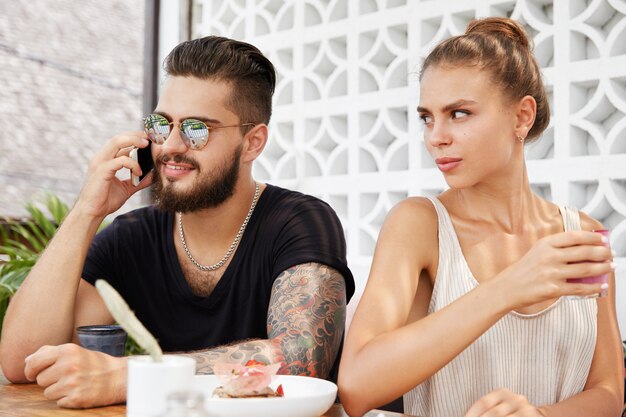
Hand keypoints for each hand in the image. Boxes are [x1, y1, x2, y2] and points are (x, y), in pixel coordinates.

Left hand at [24, 344, 126, 407]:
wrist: (118, 377)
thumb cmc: (95, 363)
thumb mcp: (75, 350)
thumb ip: (50, 352)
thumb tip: (27, 361)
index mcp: (67, 351)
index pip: (33, 363)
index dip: (30, 370)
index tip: (33, 373)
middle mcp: (69, 366)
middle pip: (40, 380)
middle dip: (50, 380)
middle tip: (66, 376)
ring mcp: (72, 383)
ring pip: (47, 393)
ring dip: (57, 391)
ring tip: (74, 384)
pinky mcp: (76, 398)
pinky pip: (58, 402)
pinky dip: (66, 399)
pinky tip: (79, 391)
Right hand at [75, 132, 152, 218]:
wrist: (92, 212)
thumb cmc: (106, 200)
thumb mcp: (127, 188)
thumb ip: (139, 181)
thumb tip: (153, 175)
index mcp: (105, 160)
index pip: (120, 142)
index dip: (134, 138)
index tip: (149, 139)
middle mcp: (101, 158)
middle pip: (118, 138)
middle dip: (135, 135)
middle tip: (150, 138)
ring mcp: (100, 163)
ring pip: (116, 143)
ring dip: (133, 141)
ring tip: (146, 145)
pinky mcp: (101, 171)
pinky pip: (119, 160)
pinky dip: (132, 163)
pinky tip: (139, 171)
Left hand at [465, 389, 546, 416]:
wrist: (537, 416)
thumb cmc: (511, 413)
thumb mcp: (499, 408)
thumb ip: (486, 411)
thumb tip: (467, 416)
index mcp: (502, 392)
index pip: (483, 403)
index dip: (472, 413)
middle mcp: (515, 398)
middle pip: (494, 412)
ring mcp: (526, 408)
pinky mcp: (532, 416)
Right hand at [497, 231, 612, 309]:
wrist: (507, 288)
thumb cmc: (523, 271)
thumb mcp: (537, 252)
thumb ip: (557, 248)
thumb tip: (584, 248)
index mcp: (545, 244)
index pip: (574, 236)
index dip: (592, 237)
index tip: (603, 240)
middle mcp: (549, 256)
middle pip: (584, 252)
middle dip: (602, 252)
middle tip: (610, 253)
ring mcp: (552, 273)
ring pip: (585, 269)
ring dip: (602, 268)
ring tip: (610, 266)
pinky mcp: (554, 289)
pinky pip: (580, 287)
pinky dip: (594, 287)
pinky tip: (601, 285)